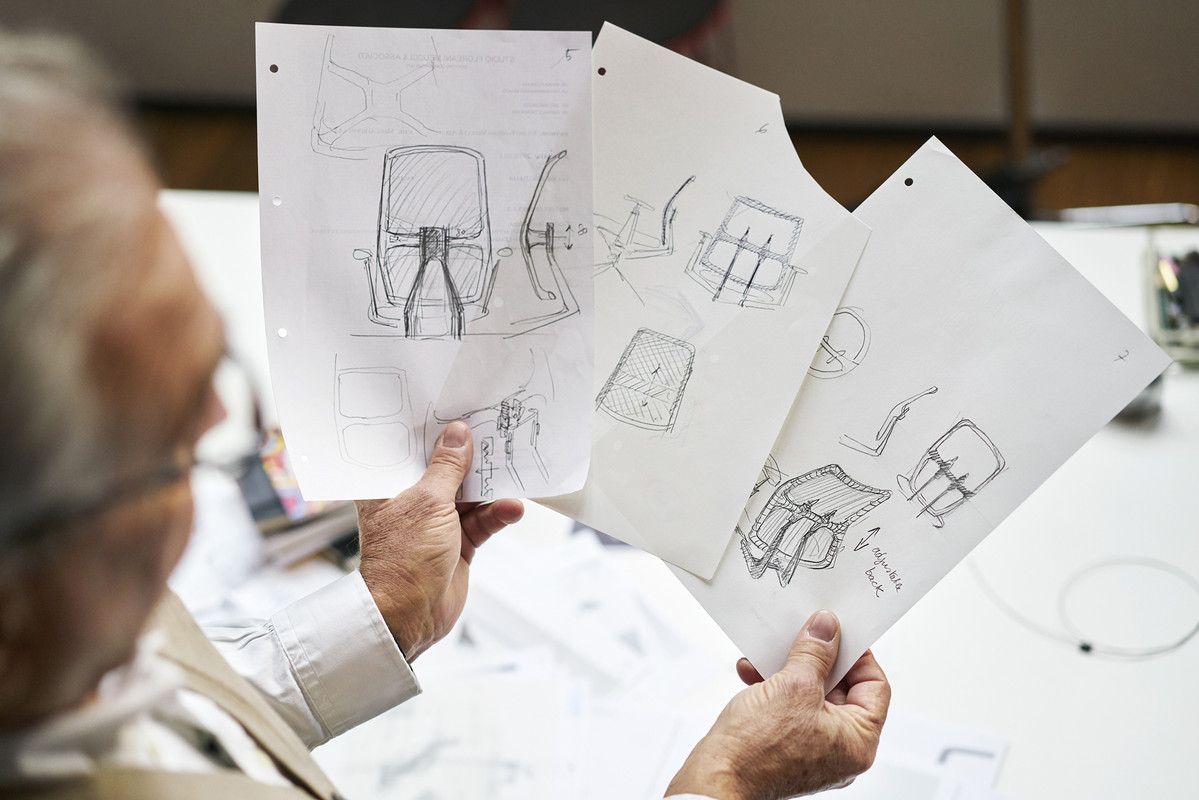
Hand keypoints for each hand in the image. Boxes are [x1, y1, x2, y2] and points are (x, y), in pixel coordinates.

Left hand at [354, 421, 523, 660]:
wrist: (410, 616)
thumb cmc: (402, 560)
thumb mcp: (428, 502)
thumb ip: (447, 467)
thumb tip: (457, 434)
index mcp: (389, 487)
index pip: (412, 450)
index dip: (433, 431)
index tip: (458, 410)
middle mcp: (410, 501)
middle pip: (446, 470)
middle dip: (470, 456)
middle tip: (495, 433)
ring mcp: (435, 523)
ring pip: (468, 495)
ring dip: (490, 488)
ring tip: (512, 470)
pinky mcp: (456, 543)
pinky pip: (481, 521)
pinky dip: (496, 514)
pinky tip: (512, 507)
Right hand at [665, 611, 889, 799]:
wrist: (716, 777)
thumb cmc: (758, 750)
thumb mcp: (794, 686)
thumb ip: (815, 652)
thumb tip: (826, 629)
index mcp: (858, 742)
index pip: (874, 687)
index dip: (858, 655)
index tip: (838, 632)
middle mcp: (840, 751)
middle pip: (840, 689)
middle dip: (814, 659)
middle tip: (804, 634)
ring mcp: (813, 750)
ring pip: (809, 697)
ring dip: (788, 670)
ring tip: (769, 653)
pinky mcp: (786, 748)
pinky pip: (789, 709)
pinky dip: (773, 688)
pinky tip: (752, 672)